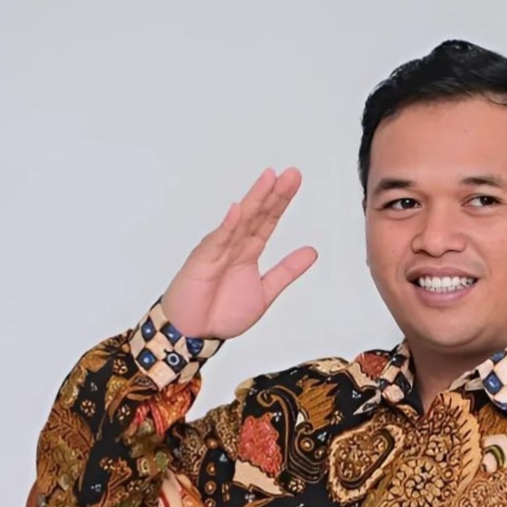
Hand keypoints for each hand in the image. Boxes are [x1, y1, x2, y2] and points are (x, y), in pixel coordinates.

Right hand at [160, 167, 316, 339]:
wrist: (195, 333)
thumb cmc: (221, 312)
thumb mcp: (265, 291)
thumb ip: (287, 271)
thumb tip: (311, 252)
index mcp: (248, 251)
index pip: (268, 220)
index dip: (281, 201)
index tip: (294, 180)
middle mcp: (234, 245)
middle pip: (257, 214)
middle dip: (274, 193)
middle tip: (291, 173)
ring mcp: (218, 249)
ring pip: (240, 220)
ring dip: (255, 199)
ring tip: (269, 179)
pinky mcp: (203, 260)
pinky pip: (218, 240)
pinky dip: (228, 225)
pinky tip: (238, 209)